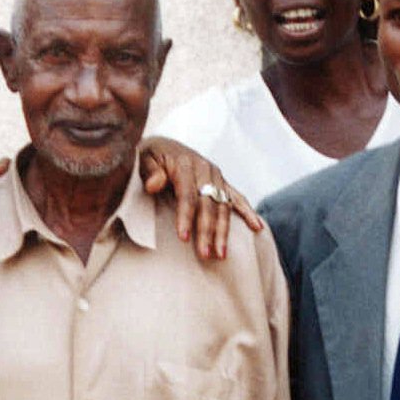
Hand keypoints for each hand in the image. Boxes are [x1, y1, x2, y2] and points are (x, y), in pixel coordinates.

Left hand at [138, 136, 261, 260]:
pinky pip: (237, 197)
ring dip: (223, 231)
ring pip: (223, 206)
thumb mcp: (142, 159)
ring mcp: (216, 176)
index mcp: (185, 164)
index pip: (187, 195)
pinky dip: (247, 212)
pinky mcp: (221, 182)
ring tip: (221, 254)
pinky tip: (257, 227)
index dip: (186, 217)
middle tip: (205, 255)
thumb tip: (154, 185)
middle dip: (207, 231)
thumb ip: (149, 172)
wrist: (162, 145)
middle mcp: (205, 169)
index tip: (184, 238)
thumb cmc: (148, 157)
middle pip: (208, 204)